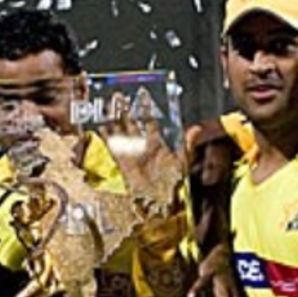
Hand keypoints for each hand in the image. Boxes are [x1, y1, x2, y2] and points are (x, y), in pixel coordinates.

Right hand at [100, 91, 184, 213]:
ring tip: (108, 104)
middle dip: (124, 109)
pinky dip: (107, 137)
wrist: (160, 202)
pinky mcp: (123, 162)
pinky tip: (101, 126)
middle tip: (118, 96)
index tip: (142, 94)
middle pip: (131, 123)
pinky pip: (113, 146)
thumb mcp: (183, 162)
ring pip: (121, 131)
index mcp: (157, 143)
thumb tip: (196, 129)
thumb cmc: (174, 184)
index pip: (149, 121)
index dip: (145, 108)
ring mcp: (132, 153)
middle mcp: (142, 146)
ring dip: (114, 118)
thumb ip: (187, 145)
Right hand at [196, 242, 245, 296]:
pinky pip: (203, 282)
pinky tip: (190, 296)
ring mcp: (221, 279)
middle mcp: (230, 287)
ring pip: (223, 296)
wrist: (222, 250)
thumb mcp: (227, 288)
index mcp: (234, 291)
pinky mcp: (209, 271)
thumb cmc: (223, 272)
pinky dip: (197, 289)